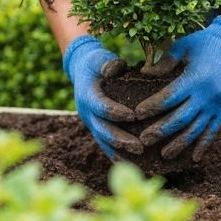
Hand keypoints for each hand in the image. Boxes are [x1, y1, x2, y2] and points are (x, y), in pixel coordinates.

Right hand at [63, 36, 142, 160]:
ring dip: (120, 151)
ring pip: (103, 141)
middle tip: (139, 147)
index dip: (115, 111)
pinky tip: (132, 163)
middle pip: (102, 129)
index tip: (133, 116)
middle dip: (120, 140)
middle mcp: (86, 112)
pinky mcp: (96, 127)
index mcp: (87, 94)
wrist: (81, 69)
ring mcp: (90, 122)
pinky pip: (105, 143)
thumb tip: (117, 66)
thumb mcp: (99, 57)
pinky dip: (116, 153)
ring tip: (139, 159)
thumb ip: (107, 62)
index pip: (100, 106)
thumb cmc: (95, 62)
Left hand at [136, 16, 220, 160]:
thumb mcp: (182, 47)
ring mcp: (217, 104)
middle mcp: (207, 94)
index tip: (137, 114)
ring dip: (180, 144)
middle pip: (181, 118)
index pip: (170, 97)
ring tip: (164, 155)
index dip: (153, 107)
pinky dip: (203, 145)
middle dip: (161, 131)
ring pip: (196, 129)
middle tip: (144, 140)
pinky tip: (194, 158)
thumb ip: (164, 62)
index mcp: (196, 78)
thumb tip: (143, 74)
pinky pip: (213, 131)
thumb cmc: (201, 44)